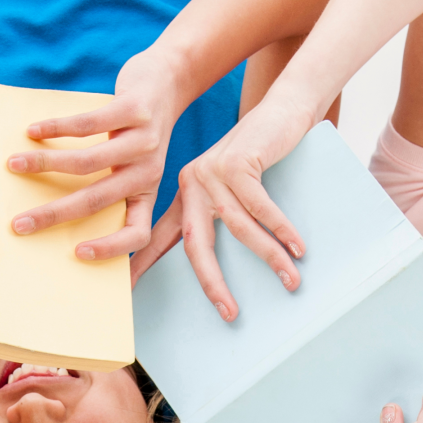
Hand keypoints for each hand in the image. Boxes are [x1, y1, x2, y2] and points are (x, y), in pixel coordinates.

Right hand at [8, 47, 188, 260]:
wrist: (168, 81)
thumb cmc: (140, 132)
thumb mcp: (138, 166)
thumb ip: (113, 187)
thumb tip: (62, 212)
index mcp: (147, 192)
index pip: (138, 233)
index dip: (112, 248)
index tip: (78, 253)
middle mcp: (148, 171)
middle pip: (96, 201)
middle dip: (53, 214)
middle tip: (20, 224)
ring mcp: (143, 141)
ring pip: (86, 162)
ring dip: (44, 164)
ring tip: (14, 164)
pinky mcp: (134, 110)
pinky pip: (88, 124)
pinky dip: (55, 128)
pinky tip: (33, 131)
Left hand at [140, 92, 314, 318]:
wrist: (282, 108)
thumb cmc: (261, 156)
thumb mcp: (232, 188)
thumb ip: (220, 216)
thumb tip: (220, 264)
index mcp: (186, 195)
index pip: (160, 237)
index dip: (142, 264)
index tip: (125, 291)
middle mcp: (192, 184)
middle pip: (195, 245)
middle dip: (212, 283)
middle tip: (230, 313)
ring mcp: (212, 172)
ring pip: (238, 229)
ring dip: (269, 257)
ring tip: (291, 281)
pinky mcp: (237, 163)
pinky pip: (261, 207)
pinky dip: (281, 229)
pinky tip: (297, 249)